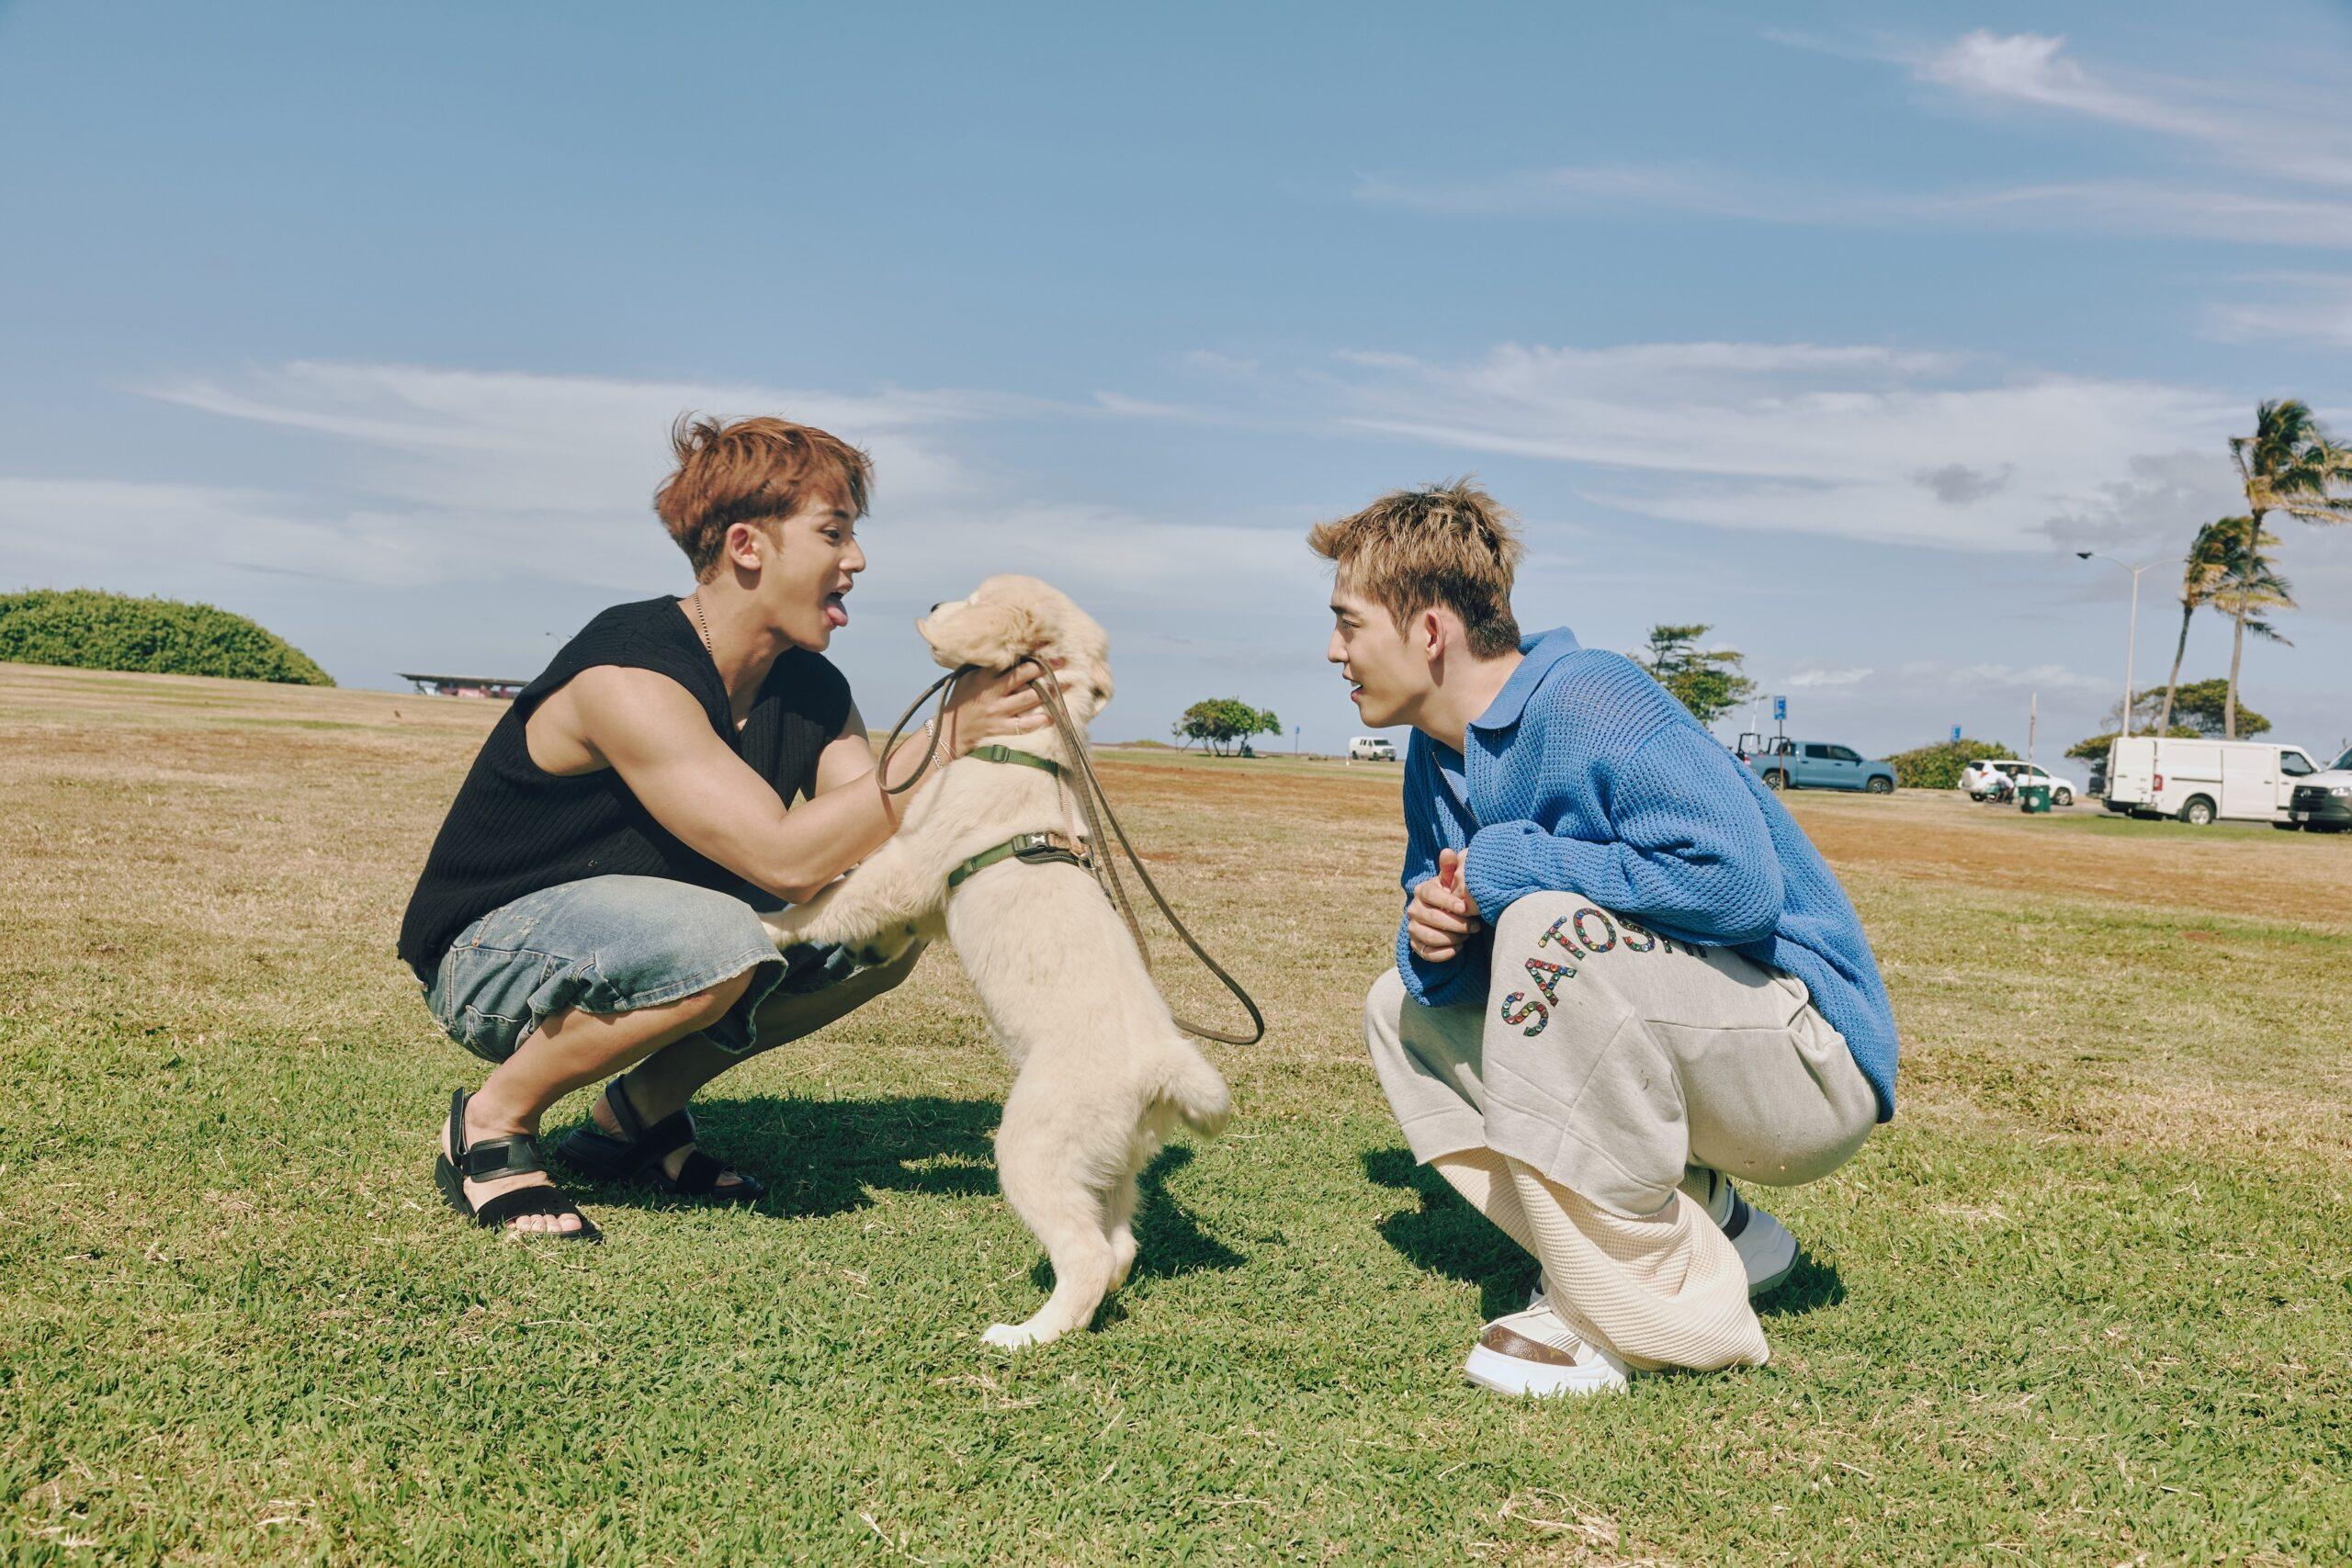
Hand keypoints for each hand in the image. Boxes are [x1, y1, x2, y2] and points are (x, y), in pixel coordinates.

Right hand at [943, 657, 1066, 757]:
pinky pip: (1024, 725)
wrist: (949, 732)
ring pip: (1029, 698)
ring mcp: (997, 712)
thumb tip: (1005, 652)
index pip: (1009, 660)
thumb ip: (985, 667)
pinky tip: (1052, 716)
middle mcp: (991, 693)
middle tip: (1061, 662)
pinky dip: (1039, 721)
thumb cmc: (961, 701)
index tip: (1045, 645)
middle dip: (1044, 668)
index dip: (1028, 653)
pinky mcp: (1000, 729)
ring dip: (1049, 692)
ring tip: (1066, 685)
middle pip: (1023, 676)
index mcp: (983, 677)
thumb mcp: (968, 679)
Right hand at [1407, 847, 1481, 962]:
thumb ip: (1451, 867)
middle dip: (1456, 923)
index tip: (1465, 908)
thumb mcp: (1453, 880)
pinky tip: (1458, 948)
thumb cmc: (1452, 894)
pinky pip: (1427, 953)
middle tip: (1475, 926)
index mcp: (1422, 890)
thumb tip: (1448, 852)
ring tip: (1467, 936)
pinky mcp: (1416, 945)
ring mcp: (1413, 928)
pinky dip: (1444, 953)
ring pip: (1429, 936)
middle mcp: (1413, 908)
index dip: (1447, 902)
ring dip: (1451, 938)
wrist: (1445, 914)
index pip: (1430, 894)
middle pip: (1431, 917)